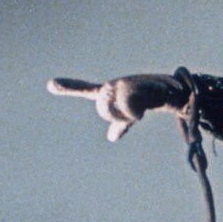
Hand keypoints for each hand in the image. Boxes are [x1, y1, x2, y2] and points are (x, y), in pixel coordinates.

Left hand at [47, 74, 188, 140]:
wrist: (172, 91)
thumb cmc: (150, 100)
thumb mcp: (132, 114)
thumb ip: (120, 123)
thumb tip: (111, 137)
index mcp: (108, 91)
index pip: (87, 90)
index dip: (69, 87)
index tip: (50, 84)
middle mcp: (113, 85)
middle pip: (104, 109)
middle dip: (118, 116)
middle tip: (133, 113)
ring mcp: (123, 84)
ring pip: (116, 109)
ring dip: (130, 115)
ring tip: (141, 108)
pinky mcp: (136, 86)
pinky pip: (128, 108)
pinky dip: (136, 113)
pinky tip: (145, 107)